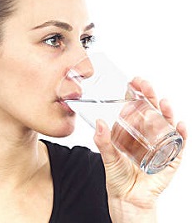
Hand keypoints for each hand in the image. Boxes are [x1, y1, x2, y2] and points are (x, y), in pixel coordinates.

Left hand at [93, 77, 186, 215]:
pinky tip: (179, 124)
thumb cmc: (118, 177)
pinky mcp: (171, 158)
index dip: (135, 94)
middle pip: (152, 111)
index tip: (132, 81)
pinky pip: (179, 144)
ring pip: (166, 123)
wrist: (129, 199)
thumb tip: (99, 122)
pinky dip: (181, 133)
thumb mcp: (108, 157)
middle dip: (150, 96)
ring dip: (166, 111)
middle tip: (145, 85)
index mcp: (132, 131)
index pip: (135, 108)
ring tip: (162, 102)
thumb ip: (103, 142)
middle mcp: (148, 134)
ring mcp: (161, 145)